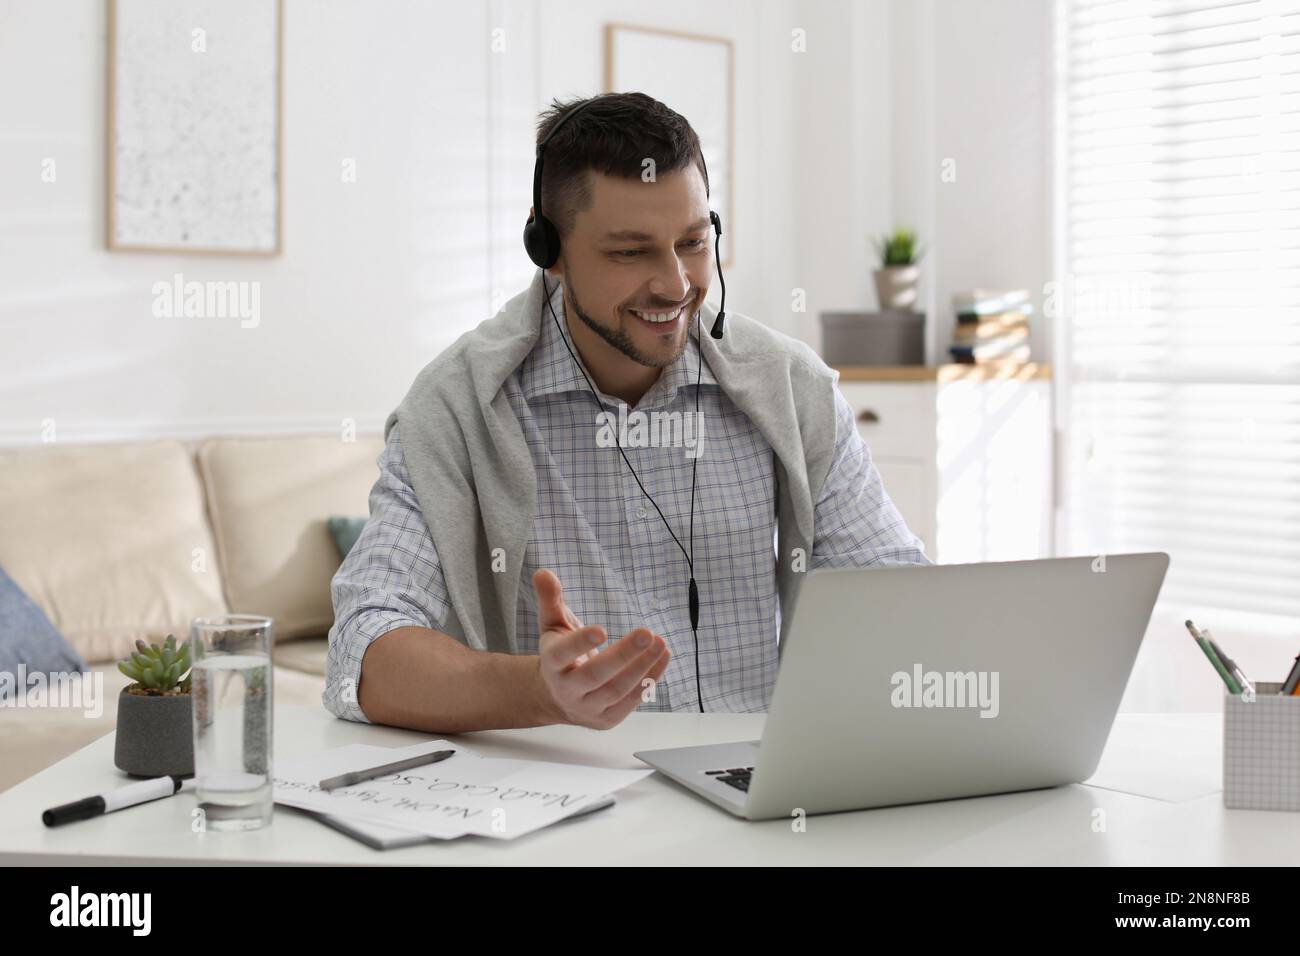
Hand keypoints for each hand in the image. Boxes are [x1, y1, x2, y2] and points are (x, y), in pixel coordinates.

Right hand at [532, 569, 669, 729]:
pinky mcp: (607, 718)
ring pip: (617, 690)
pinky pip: (631, 701)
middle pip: (595, 674)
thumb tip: (544, 572)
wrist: (559, 697)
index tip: (602, 629)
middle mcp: (566, 690)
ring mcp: (587, 707)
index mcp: (551, 664)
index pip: (561, 655)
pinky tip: (662, 658)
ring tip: (660, 643)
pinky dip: (650, 679)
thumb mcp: (553, 625)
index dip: (580, 643)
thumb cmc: (561, 654)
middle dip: (623, 654)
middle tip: (646, 632)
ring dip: (642, 666)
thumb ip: (550, 599)